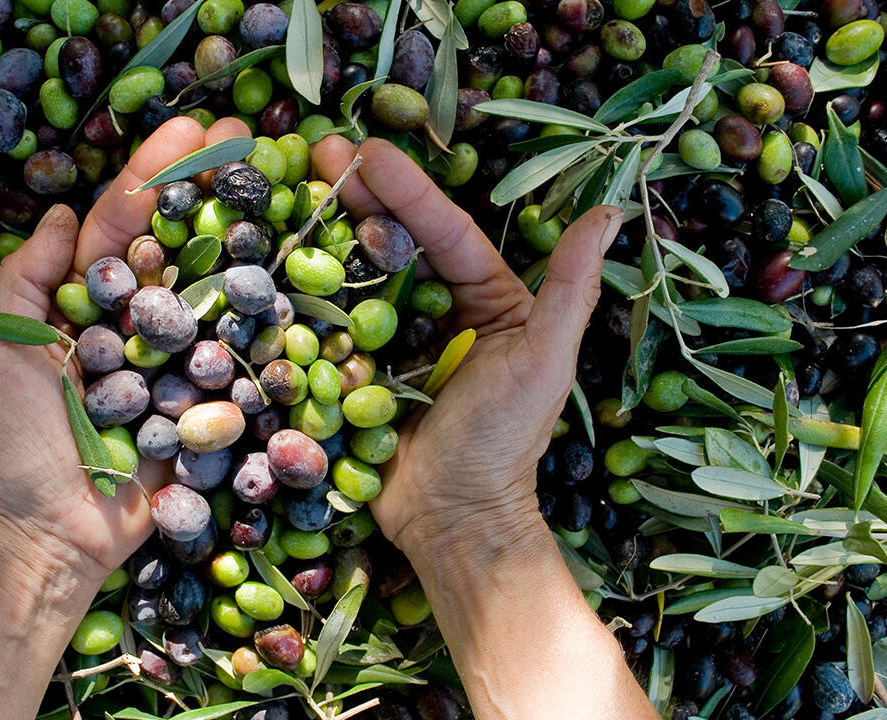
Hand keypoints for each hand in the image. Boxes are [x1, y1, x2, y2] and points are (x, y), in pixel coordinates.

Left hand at [0, 117, 248, 578]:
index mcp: (84, 303)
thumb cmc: (19, 444)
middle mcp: (134, 321)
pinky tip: (295, 273)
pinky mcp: (207, 401)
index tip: (195, 128)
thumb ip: (24, 280)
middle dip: (212, 187)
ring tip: (283, 186)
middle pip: (178, 242)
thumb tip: (59, 214)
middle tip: (253, 136)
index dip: (155, 174)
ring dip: (247, 236)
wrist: (57, 534)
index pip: (122, 224)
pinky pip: (239, 354)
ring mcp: (175, 359)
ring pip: (215, 289)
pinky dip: (265, 316)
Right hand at [311, 137, 622, 564]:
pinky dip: (306, 292)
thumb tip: (608, 212)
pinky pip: (330, 325)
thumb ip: (569, 288)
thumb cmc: (505, 441)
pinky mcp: (355, 371)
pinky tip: (277, 256)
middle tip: (318, 150)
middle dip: (359, 195)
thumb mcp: (544, 359)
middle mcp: (438, 312)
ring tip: (293, 188)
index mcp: (488, 300)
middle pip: (395, 242)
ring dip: (327, 231)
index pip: (445, 233)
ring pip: (358, 275)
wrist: (451, 519)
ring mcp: (392, 341)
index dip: (409, 191)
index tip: (369, 151)